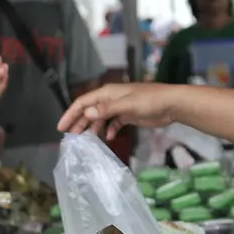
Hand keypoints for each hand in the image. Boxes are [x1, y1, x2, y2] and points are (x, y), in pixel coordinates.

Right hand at [57, 83, 180, 139]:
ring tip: (87, 141)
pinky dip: (110, 130)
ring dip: (93, 128)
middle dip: (80, 123)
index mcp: (107, 93)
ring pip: (101, 118)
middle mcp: (111, 99)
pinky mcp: (129, 115)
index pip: (83, 102)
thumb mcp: (127, 105)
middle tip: (72, 138)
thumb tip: (87, 113)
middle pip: (90, 111)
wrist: (171, 104)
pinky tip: (110, 138)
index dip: (71, 114)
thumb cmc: (149, 101)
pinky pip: (114, 123)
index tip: (61, 128)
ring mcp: (120, 107)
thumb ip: (107, 110)